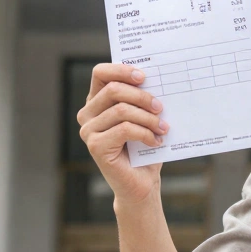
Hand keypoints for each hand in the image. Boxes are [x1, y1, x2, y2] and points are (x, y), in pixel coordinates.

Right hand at [76, 63, 168, 205]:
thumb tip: (158, 79)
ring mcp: (88, 130)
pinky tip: (156, 141)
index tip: (144, 76)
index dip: (121, 70)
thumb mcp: (144, 117)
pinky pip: (125, 129)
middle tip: (160, 107)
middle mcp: (87, 114)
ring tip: (163, 127)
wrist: (141, 182)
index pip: (101, 73)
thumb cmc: (144, 148)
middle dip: (142, 96)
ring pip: (121, 110)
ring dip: (148, 118)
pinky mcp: (95, 146)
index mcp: (97, 101)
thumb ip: (142, 99)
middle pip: (113, 90)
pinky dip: (145, 133)